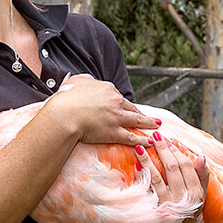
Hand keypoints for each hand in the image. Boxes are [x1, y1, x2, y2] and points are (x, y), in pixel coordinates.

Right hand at [46, 74, 160, 146]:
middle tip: (148, 116)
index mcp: (107, 89)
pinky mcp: (115, 132)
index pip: (117, 96)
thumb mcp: (75, 82)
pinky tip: (149, 141)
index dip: (120, 102)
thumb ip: (85, 80)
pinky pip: (132, 137)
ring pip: (137, 120)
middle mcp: (115, 101)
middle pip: (131, 107)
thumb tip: (88, 81)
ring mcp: (117, 117)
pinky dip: (142, 139)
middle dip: (140, 112)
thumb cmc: (66, 98)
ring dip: (149, 123)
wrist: (65, 114)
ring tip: (157, 125)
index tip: (122, 106)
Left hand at [134, 133, 209, 222]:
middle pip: (172, 168)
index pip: (185, 166)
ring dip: (147, 160)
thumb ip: (202, 176)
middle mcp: (183, 198)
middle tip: (153, 137)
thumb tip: (201, 156)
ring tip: (139, 147)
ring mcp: (168, 205)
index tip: (166, 140)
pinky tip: (136, 165)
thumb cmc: (187, 210)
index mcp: (196, 193)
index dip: (175, 151)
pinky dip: (142, 176)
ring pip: (157, 177)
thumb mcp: (199, 196)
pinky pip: (147, 190)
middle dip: (162, 150)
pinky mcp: (155, 211)